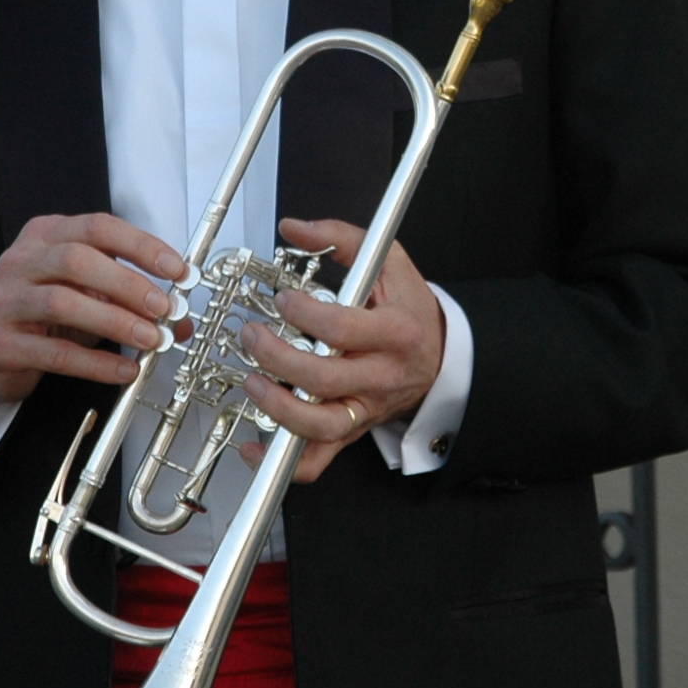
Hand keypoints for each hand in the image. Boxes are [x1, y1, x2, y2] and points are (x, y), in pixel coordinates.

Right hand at [0, 213, 187, 409]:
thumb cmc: (40, 311)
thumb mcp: (83, 291)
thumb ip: (128, 297)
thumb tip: (181, 318)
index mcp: (45, 235)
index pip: (98, 227)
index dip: (141, 245)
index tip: (176, 269)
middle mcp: (21, 261)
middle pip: (78, 260)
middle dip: (129, 284)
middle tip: (164, 307)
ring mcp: (6, 300)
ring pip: (64, 302)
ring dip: (115, 322)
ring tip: (150, 339)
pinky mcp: (0, 342)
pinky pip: (55, 352)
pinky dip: (95, 363)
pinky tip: (123, 370)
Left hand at [237, 217, 442, 482]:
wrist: (436, 356)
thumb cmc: (408, 309)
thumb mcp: (388, 262)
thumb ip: (342, 238)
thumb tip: (294, 228)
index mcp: (396, 332)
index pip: (342, 327)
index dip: (303, 314)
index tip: (282, 299)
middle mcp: (382, 376)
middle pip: (323, 377)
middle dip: (277, 357)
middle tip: (252, 335)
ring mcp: (366, 409)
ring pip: (319, 424)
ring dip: (276, 408)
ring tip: (251, 381)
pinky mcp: (351, 431)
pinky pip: (316, 460)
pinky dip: (280, 460)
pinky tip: (251, 444)